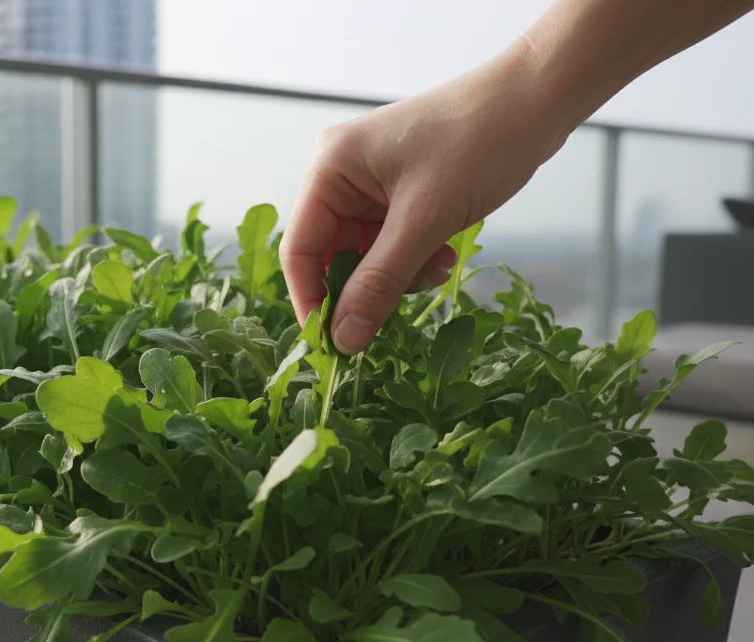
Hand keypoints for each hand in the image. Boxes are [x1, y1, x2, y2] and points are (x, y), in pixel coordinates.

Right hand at [281, 44, 570, 354]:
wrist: (538, 98)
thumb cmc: (479, 142)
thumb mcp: (425, 221)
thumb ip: (380, 283)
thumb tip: (344, 339)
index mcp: (329, 169)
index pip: (300, 250)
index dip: (312, 301)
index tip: (335, 346)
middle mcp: (340, 173)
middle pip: (332, 255)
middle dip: (367, 286)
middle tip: (397, 312)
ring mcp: (371, 181)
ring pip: (365, 254)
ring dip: (397, 274)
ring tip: (437, 266)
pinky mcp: (400, 189)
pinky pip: (390, 241)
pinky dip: (414, 258)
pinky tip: (444, 253)